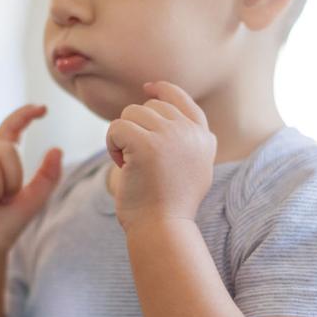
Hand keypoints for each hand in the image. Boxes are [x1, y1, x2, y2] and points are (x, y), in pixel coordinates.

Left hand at [105, 81, 215, 231]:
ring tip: (131, 165)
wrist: (163, 229)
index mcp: (204, 138)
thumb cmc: (168, 205)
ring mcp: (171, 136)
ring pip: (131, 113)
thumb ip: (186, 140)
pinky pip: (116, 127)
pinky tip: (122, 166)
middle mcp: (190, 133)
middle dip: (136, 128)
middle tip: (137, 160)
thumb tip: (164, 110)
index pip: (183, 100)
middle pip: (150, 106)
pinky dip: (111, 145)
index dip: (163, 90)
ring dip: (122, 137)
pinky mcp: (147, 144)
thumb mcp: (193, 168)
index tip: (147, 88)